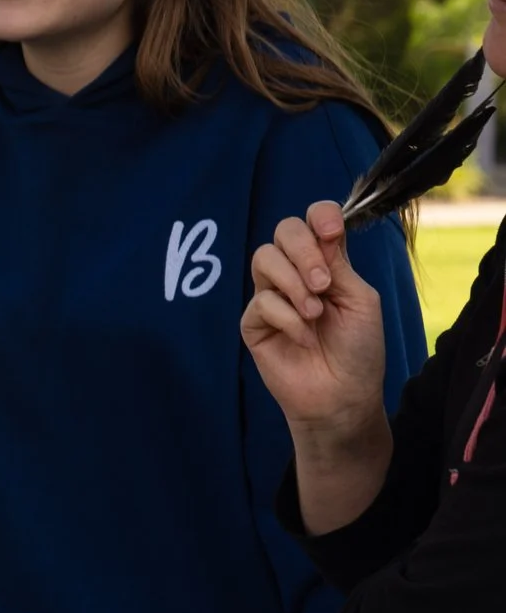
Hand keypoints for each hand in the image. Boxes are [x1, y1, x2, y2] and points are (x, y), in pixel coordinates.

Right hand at [242, 201, 386, 435]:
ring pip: (264, 258)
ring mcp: (272, 296)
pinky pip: (261, 302)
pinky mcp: (254, 322)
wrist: (342, 396)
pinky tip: (303, 337)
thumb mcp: (360, 300)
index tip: (332, 233)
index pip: (314, 221)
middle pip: (283, 231)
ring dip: (293, 283)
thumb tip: (320, 233)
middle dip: (303, 250)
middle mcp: (296, 273)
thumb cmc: (359, 350)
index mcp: (327, 263)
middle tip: (323, 282)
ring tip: (314, 313)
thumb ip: (338, 265)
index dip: (320, 216)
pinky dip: (287, 318)